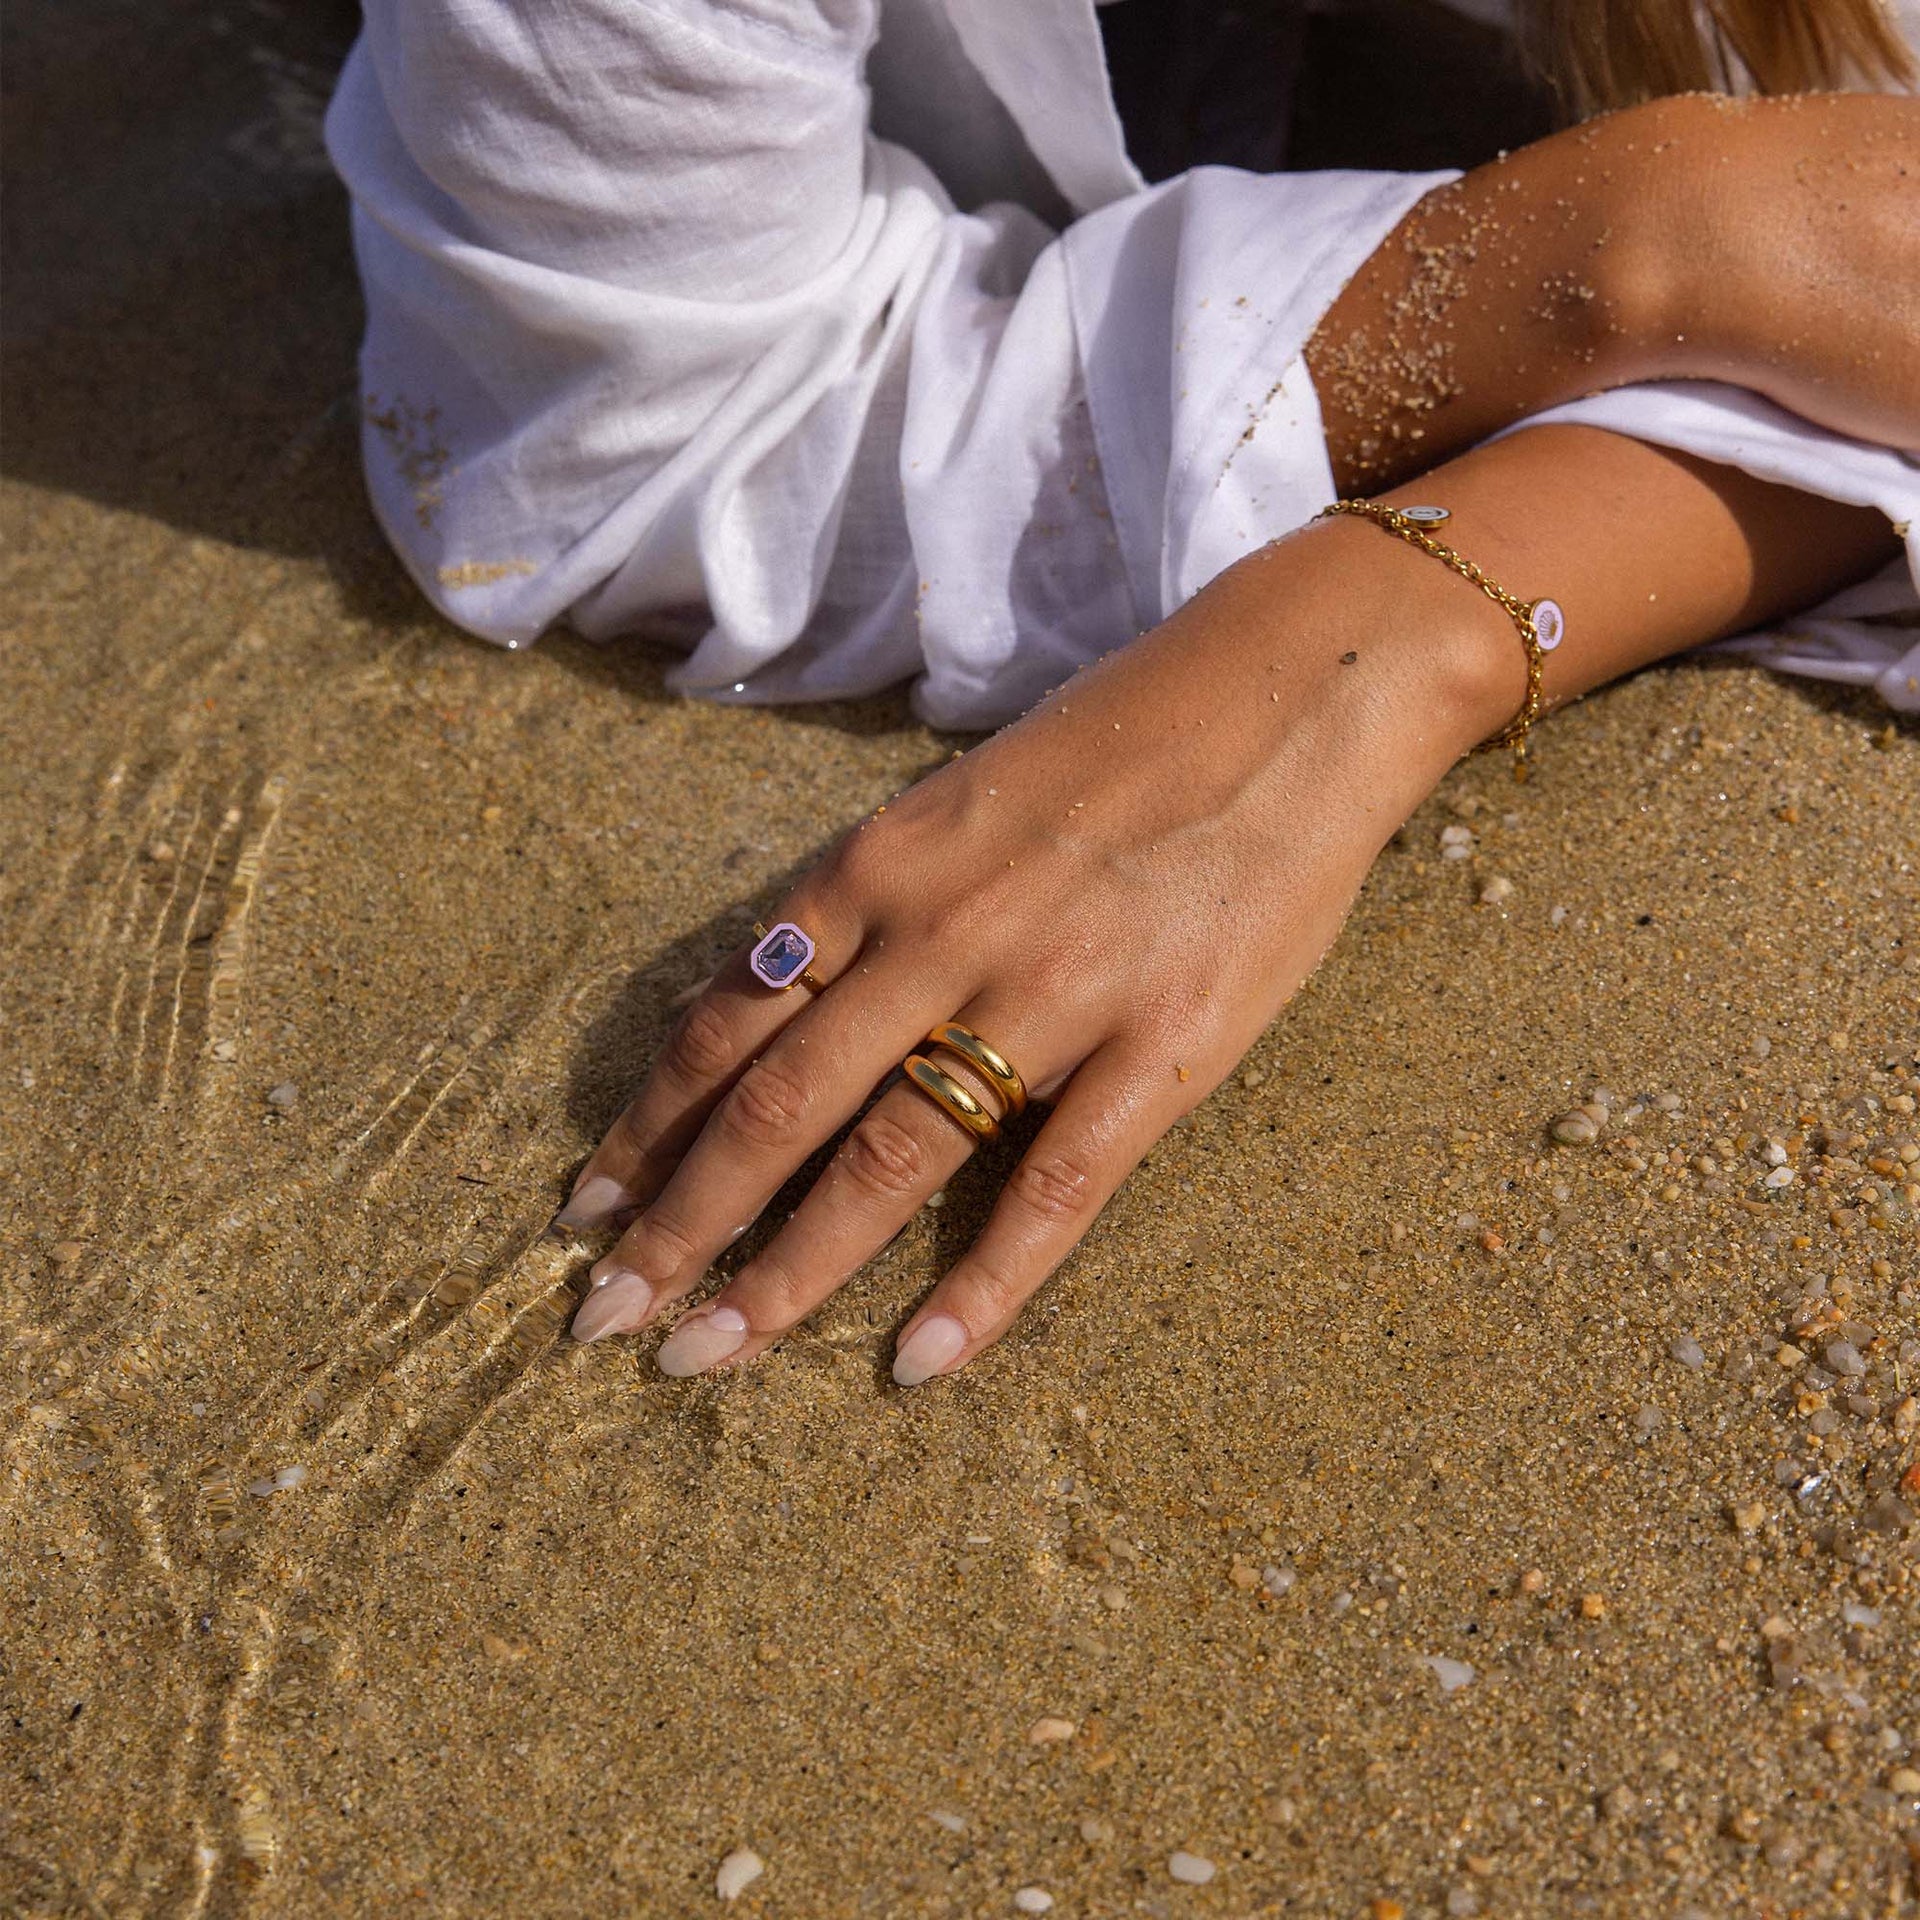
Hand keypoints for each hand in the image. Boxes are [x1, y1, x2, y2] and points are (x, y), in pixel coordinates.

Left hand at [555, 516, 1514, 1383]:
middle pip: (775, 1107)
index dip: (646, 1122)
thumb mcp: (960, 797)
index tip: (585, 1205)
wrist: (1293, 692)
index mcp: (882, 866)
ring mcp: (1050, 995)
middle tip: (602, 1320)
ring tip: (703, 1357)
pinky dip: (980, 1286)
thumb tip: (773, 994)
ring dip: (782, 1274)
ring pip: (884, 1162)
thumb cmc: (1122, 739)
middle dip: (678, 1226)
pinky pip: (1052, 1189)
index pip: (726, 1018)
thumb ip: (869, 899)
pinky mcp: (1159, 1049)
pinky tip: (917, 1363)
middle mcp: (940, 933)